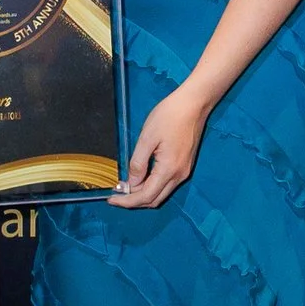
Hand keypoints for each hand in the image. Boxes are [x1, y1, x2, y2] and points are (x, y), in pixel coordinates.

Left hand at [115, 85, 204, 208]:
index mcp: (169, 170)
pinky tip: (140, 178)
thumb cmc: (169, 116)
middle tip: (116, 194)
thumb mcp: (147, 138)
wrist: (193, 104)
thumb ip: (138, 163)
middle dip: (134, 201)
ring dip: (143, 194)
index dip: (127, 201)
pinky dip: (152, 186)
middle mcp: (179, 176)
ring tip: (125, 187)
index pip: (146, 196)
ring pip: (161, 193)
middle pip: (154, 200)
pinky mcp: (185, 166)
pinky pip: (166, 184)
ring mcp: (184, 172)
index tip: (111, 199)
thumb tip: (131, 184)